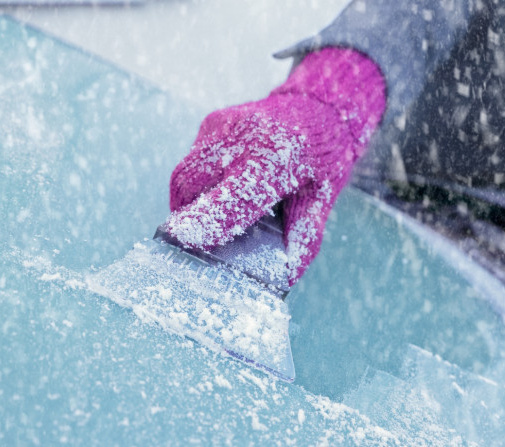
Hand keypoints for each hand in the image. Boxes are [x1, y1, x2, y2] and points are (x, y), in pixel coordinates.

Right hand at [167, 48, 384, 284]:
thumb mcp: (322, 203)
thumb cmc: (322, 161)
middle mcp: (245, 136)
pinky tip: (219, 188)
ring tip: (208, 216)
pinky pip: (190, 162)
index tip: (182, 238)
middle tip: (198, 241)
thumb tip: (278, 282)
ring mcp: (223, 126)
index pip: (237, 193)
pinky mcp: (211, 123)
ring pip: (184, 174)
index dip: (209, 217)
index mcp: (279, 159)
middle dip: (188, 218)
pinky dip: (196, 185)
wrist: (320, 106)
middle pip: (194, 184)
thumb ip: (300, 241)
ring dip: (188, 203)